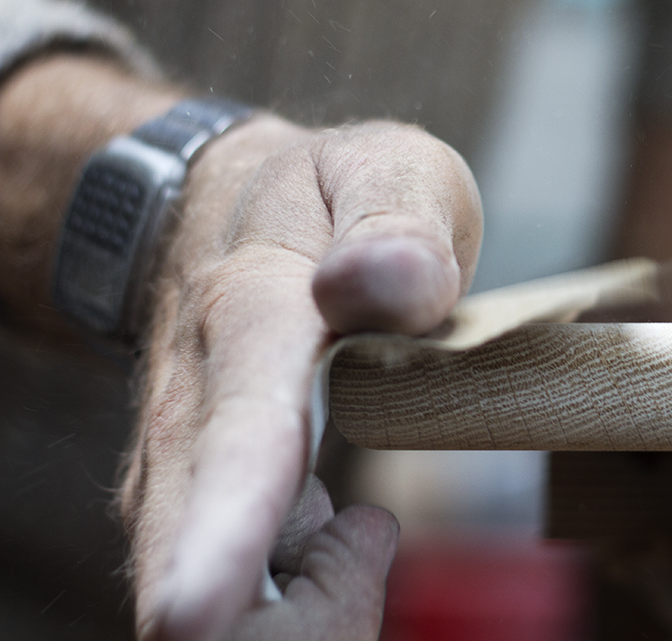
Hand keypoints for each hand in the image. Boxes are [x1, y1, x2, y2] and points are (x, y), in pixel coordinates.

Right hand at [119, 116, 482, 639]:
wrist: (221, 206)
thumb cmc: (325, 197)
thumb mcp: (384, 170)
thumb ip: (394, 224)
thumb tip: (391, 283)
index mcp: (252, 317)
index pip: (241, 432)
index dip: (225, 528)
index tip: (197, 613)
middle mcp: (194, 408)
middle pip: (195, 551)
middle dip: (278, 621)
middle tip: (363, 567)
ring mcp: (181, 464)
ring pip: (209, 596)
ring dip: (297, 619)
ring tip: (359, 537)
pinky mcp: (190, 502)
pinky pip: (234, 598)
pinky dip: (295, 607)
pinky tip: (334, 542)